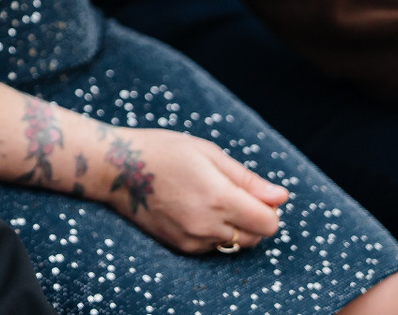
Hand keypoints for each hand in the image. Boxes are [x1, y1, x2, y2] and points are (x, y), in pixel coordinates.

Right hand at [96, 127, 288, 254]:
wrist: (115, 168)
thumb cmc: (164, 151)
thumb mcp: (208, 153)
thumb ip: (247, 179)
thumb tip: (282, 197)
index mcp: (218, 197)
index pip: (268, 223)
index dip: (268, 208)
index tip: (254, 192)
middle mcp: (206, 224)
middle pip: (255, 237)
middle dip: (253, 218)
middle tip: (230, 192)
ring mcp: (191, 239)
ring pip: (234, 243)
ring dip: (233, 226)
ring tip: (208, 199)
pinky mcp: (180, 246)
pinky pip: (212, 246)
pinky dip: (213, 232)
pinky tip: (194, 209)